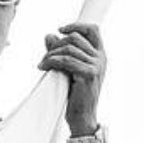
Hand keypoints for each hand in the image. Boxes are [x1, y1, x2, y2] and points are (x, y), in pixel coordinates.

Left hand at [42, 22, 106, 136]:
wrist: (82, 116)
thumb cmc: (75, 94)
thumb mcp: (69, 69)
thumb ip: (61, 51)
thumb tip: (49, 35)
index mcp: (100, 55)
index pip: (93, 30)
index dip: (76, 25)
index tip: (60, 30)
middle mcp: (101, 58)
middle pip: (75, 38)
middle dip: (56, 44)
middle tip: (45, 56)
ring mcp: (97, 66)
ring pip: (68, 49)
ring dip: (50, 54)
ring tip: (42, 63)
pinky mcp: (89, 74)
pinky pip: (66, 61)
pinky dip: (52, 61)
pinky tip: (43, 67)